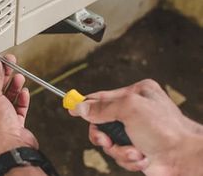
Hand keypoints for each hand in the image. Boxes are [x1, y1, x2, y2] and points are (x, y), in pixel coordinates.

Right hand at [69, 79, 202, 175]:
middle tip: (105, 140)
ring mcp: (135, 132)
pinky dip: (128, 159)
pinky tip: (142, 157)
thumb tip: (79, 106)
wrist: (184, 158)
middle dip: (102, 135)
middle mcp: (134, 112)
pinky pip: (118, 155)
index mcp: (135, 94)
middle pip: (100, 122)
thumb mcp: (129, 109)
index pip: (102, 97)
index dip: (85, 103)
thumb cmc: (165, 129)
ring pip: (108, 142)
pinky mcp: (136, 150)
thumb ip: (101, 107)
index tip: (70, 107)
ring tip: (136, 151)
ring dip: (119, 150)